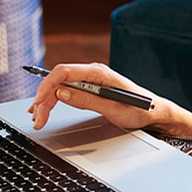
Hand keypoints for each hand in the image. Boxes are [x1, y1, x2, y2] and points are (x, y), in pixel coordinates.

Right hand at [28, 62, 176, 131]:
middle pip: (58, 80)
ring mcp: (90, 80)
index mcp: (99, 73)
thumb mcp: (113, 109)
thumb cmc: (139, 110)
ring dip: (46, 101)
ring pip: (59, 86)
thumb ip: (87, 100)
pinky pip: (66, 91)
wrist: (154, 111)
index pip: (64, 72)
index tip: (38, 102)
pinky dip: (53, 100)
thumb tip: (62, 93)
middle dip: (44, 99)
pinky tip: (44, 109)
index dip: (47, 86)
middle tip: (37, 119)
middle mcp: (92, 72)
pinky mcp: (89, 87)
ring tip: (37, 118)